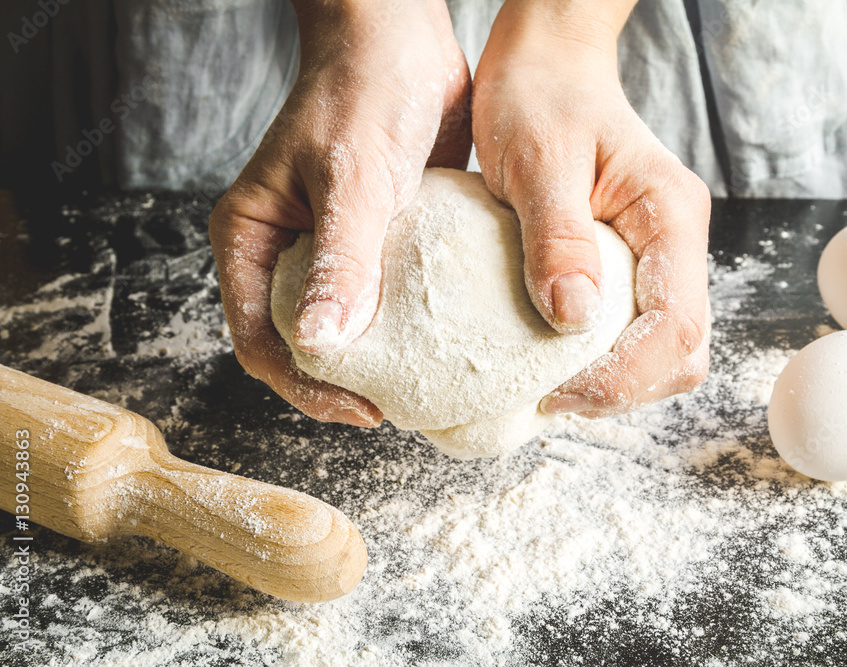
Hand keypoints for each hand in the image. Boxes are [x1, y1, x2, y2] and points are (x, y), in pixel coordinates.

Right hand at [209, 0, 470, 424]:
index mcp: (251, 239)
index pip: (261, 339)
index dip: (306, 386)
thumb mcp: (352, 177)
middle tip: (395, 409)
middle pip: (299, 343)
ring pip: (344, 327)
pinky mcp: (374, 242)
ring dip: (376, 361)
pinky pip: (384, 299)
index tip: (363, 410)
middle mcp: (285, 251)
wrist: (402, 41)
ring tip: (420, 389)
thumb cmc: (363, 91)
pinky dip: (406, 327)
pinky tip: (443, 345)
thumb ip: (340, 259)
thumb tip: (321, 343)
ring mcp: (330, 249)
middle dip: (339, 383)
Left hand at [473, 0, 710, 417]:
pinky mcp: (629, 266)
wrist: (545, 62)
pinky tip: (550, 360)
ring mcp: (657, 257)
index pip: (676, 325)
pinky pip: (631, 330)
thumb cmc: (542, 94)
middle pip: (681, 351)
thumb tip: (572, 321)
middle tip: (549, 400)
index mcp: (671, 217)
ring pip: (661, 350)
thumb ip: (558, 238)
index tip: (556, 394)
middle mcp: (676, 244)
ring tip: (546, 388)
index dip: (623, 376)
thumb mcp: (539, 159)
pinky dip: (598, 359)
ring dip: (612, 381)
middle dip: (622, 389)